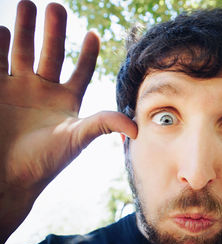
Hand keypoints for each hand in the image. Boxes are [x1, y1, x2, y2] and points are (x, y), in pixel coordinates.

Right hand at [0, 1, 136, 243]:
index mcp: (66, 100)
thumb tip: (138, 127)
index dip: (88, 54)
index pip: (81, 71)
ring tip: (26, 4)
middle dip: (53, 30)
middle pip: (51, 53)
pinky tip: (0, 28)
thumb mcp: (76, 139)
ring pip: (23, 51)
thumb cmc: (44, 162)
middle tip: (55, 6)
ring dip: (24, 29)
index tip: (94, 33)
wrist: (7, 178)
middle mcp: (43, 90)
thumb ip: (103, 125)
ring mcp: (17, 88)